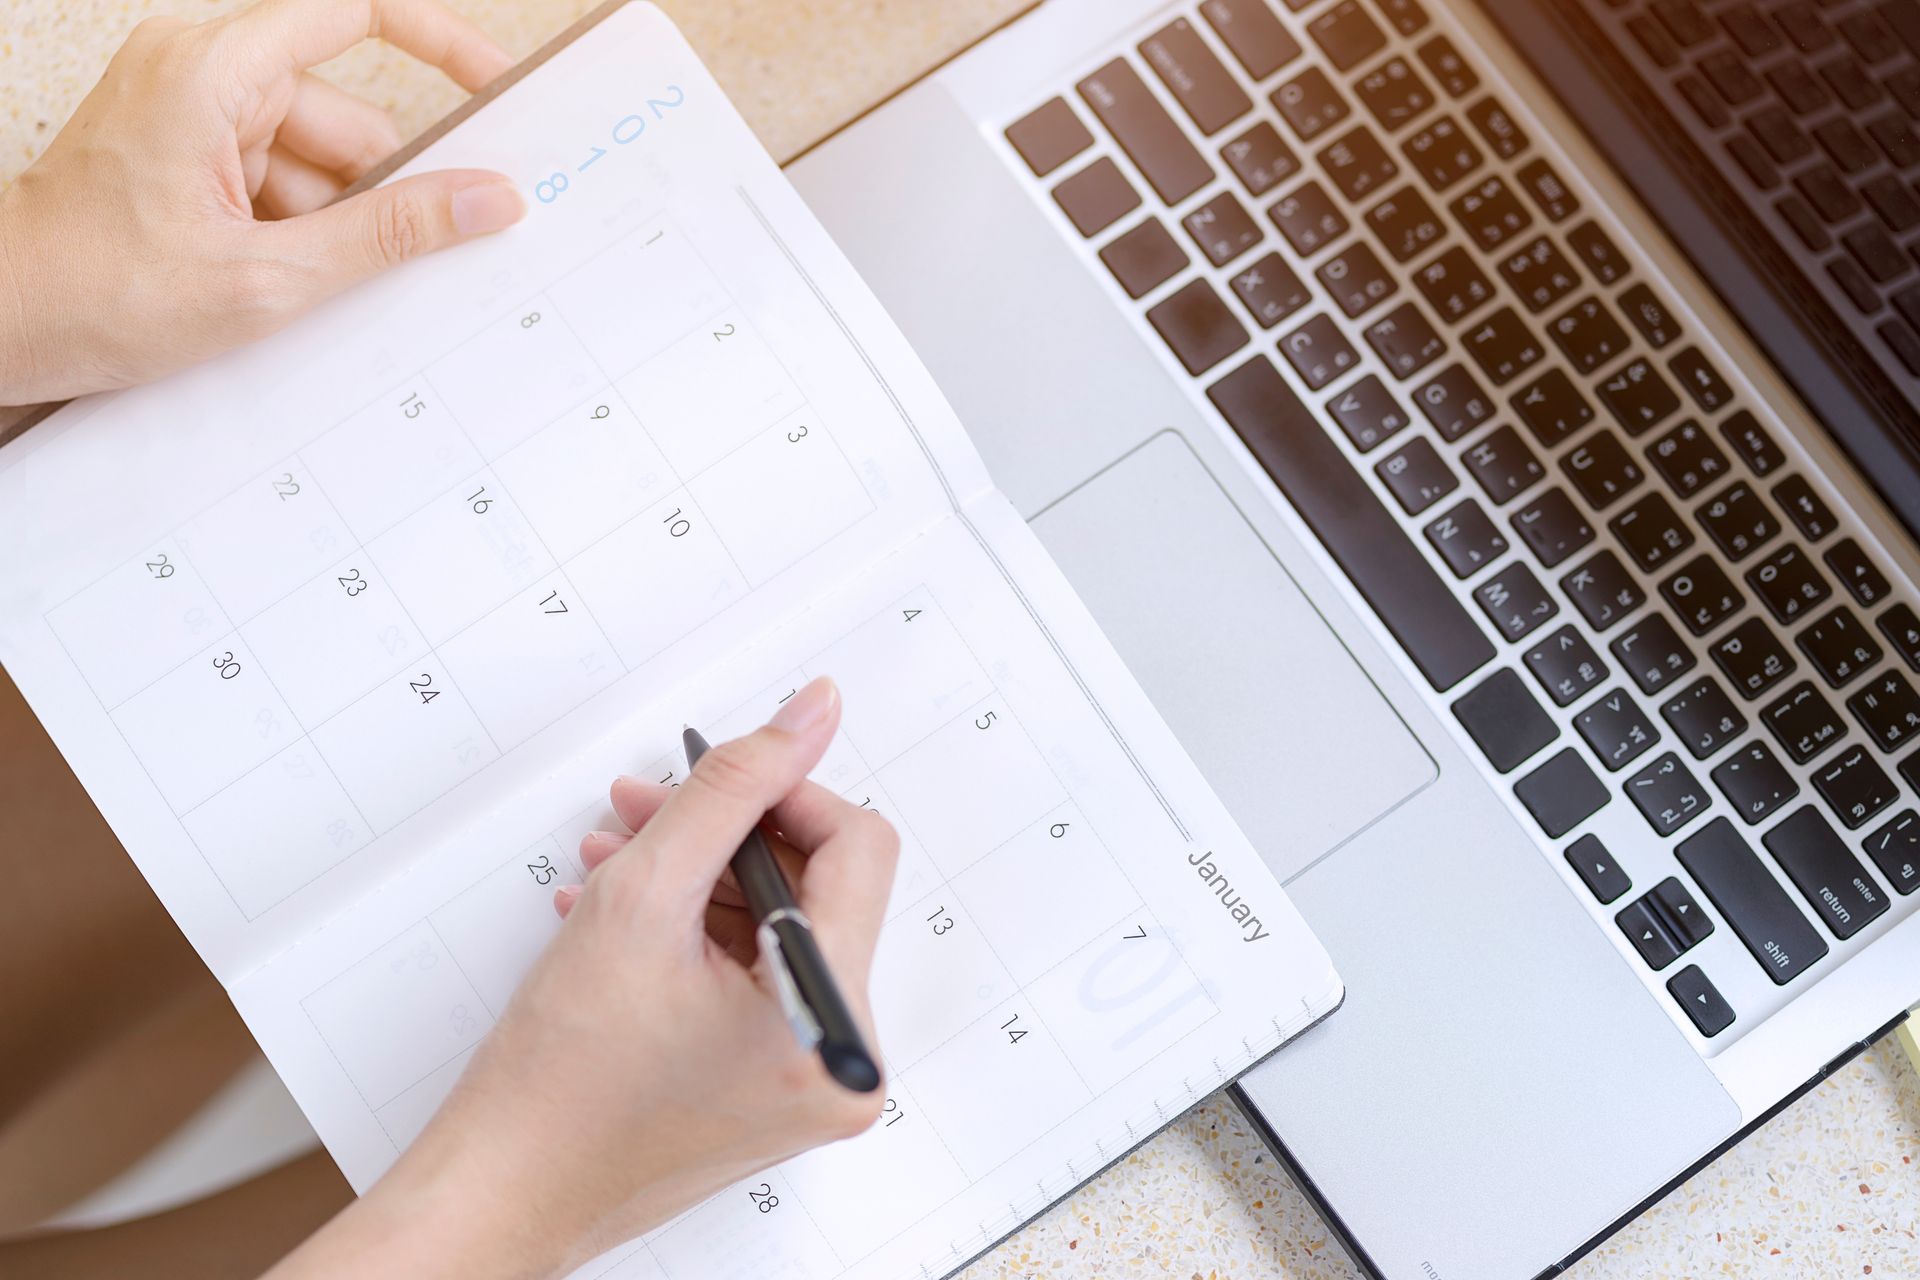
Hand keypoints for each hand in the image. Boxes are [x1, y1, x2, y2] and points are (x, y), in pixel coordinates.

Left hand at [0, 0, 525, 406]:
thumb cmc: (96, 294)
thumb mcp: (270, 277)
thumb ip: (391, 235)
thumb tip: (487, 200)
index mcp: (213, 71)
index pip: (353, 12)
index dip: (438, 43)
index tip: (497, 88)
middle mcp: (202, 75)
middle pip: (345, 114)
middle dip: (383, 191)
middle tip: (425, 256)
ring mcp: (192, 117)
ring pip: (319, 160)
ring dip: (339, 226)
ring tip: (317, 292)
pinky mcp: (188, 159)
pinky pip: (282, 183)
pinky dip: (304, 235)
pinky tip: (293, 289)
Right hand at [270, 677, 898, 1279]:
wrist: (505, 1189)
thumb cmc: (557, 1082)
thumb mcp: (643, 896)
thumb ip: (733, 789)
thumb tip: (811, 715)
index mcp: (832, 1018)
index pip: (858, 848)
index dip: (785, 793)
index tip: (724, 774)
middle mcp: (844, 1059)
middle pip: (816, 888)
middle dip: (725, 837)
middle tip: (644, 810)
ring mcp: (812, 1078)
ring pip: (778, 928)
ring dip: (697, 880)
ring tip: (616, 861)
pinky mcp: (778, 1087)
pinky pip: (757, 976)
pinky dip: (696, 934)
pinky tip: (623, 911)